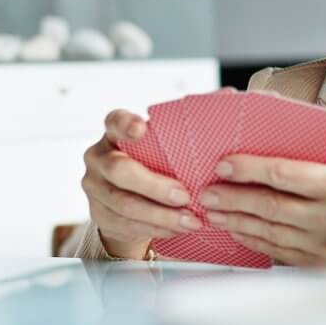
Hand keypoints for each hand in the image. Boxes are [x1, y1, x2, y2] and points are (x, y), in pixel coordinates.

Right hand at [81, 110, 203, 258]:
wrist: (124, 201)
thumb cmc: (153, 164)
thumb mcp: (162, 144)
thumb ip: (187, 124)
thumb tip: (229, 95)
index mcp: (114, 133)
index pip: (114, 122)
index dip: (126, 125)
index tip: (142, 129)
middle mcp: (99, 159)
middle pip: (119, 170)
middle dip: (154, 186)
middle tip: (184, 195)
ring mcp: (96, 189)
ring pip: (125, 204)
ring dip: (161, 215)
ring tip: (191, 220)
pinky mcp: (101, 215)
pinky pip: (129, 224)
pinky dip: (158, 228)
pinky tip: (178, 228)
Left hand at [200, 155, 325, 266]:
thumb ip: (309, 166)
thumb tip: (260, 158)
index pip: (282, 174)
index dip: (248, 169)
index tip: (223, 165)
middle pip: (269, 205)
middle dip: (232, 197)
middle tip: (207, 191)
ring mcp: (325, 245)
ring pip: (269, 231)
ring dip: (236, 220)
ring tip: (215, 210)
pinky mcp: (320, 264)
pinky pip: (277, 251)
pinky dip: (253, 240)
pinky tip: (237, 229)